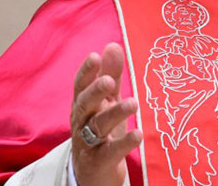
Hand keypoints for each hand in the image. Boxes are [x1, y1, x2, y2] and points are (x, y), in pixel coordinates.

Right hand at [70, 43, 143, 185]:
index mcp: (83, 105)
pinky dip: (123, 143)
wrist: (93, 173)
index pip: (80, 86)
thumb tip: (112, 45)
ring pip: (97, 127)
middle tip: (108, 80)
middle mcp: (82, 122)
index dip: (86, 72)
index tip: (95, 56)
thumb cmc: (100, 131)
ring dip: (114, 114)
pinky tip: (137, 134)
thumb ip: (110, 75)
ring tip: (133, 103)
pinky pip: (110, 152)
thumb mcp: (106, 102)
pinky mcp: (99, 162)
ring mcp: (88, 143)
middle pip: (85, 104)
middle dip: (95, 92)